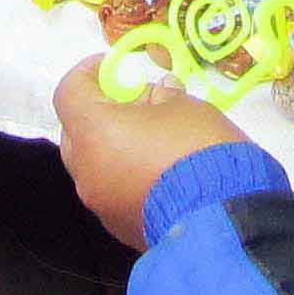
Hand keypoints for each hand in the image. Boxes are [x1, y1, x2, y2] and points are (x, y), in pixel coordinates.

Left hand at [54, 57, 245, 250]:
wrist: (223, 219)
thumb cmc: (199, 151)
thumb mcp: (184, 106)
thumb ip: (161, 95)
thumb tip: (158, 95)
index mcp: (95, 133)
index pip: (69, 92)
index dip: (88, 73)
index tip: (114, 67)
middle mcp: (87, 171)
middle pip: (77, 131)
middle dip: (101, 112)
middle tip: (136, 103)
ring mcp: (101, 204)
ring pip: (94, 164)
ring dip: (114, 146)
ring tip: (153, 140)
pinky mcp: (119, 227)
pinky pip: (113, 191)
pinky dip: (127, 176)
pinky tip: (160, 173)